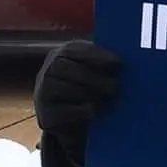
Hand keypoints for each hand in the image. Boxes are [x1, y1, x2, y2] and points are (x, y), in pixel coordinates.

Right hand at [34, 40, 122, 164]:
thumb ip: (103, 63)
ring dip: (90, 94)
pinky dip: (80, 111)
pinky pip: (61, 111)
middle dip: (93, 77)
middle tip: (115, 86)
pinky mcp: (46, 115)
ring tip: (108, 99)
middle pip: (65, 67)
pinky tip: (94, 111)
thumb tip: (123, 62)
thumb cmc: (87, 86)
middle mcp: (47, 71)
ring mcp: (42, 93)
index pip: (73, 49)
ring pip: (64, 89)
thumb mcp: (93, 70)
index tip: (118, 62)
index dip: (96, 54)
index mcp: (61, 54)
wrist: (70, 118)